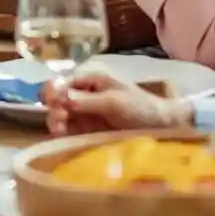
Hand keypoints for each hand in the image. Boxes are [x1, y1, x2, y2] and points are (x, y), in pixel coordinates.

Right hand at [44, 71, 194, 139]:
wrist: (161, 127)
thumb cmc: (140, 108)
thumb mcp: (113, 102)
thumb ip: (85, 100)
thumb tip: (58, 97)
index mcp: (90, 78)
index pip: (61, 81)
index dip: (52, 92)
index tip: (54, 105)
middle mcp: (84, 92)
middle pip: (56, 98)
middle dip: (54, 109)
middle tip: (59, 123)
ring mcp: (85, 111)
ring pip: (59, 114)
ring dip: (55, 121)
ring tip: (60, 131)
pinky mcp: (87, 128)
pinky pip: (68, 128)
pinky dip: (62, 132)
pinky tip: (63, 137)